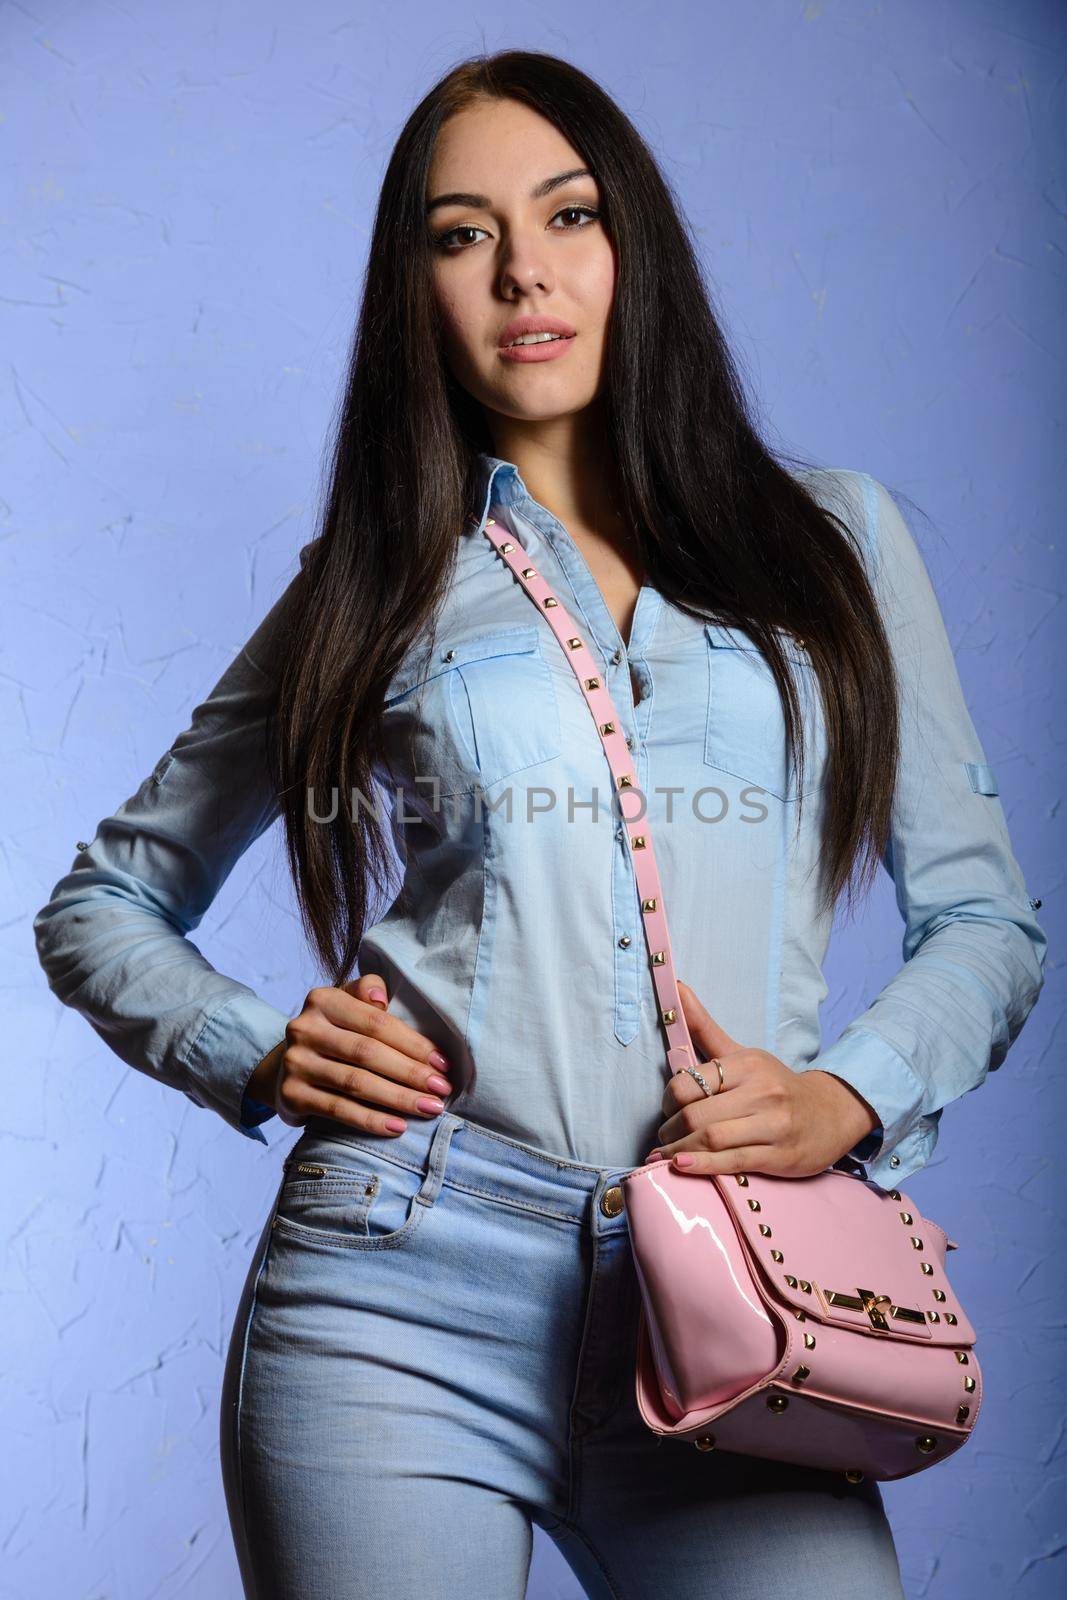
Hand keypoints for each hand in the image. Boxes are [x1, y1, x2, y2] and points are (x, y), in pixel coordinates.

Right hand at [246, 973, 454, 1135]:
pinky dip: (371, 1120)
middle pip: (368, 1053)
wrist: (286, 1066)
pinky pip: (338, 1110)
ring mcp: (295, 1063)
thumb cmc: (334, 1032)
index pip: (376, 1023)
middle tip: (441, 1090)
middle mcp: (304, 1028)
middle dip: (411, 1073)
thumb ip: (367, 990)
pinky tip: (398, 1126)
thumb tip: (381, 999)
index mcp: (322, 1000)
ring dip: (398, 1098)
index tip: (443, 1063)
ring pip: (356, 1083)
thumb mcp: (347, 1002)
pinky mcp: (291, 1095)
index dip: (413, 1044)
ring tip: (429, 1108)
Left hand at [642, 981, 878, 1176]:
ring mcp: (773, 1125)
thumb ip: (704, 1027)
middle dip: (670, 1130)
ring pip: (712, 1140)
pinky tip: (681, 1166)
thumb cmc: (775, 1084)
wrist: (830, 1112)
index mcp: (747, 1065)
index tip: (666, 1109)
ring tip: (665, 1156)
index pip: (690, 1082)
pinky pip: (733, 1162)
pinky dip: (702, 1166)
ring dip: (679, 1151)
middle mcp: (762, 1092)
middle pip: (697, 1115)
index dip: (668, 1100)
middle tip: (663, 1137)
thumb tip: (676, 987)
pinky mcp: (780, 1156)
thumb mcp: (742, 1053)